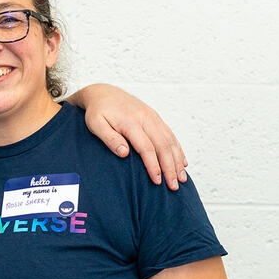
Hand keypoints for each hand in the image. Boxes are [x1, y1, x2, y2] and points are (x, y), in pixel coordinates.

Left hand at [70, 84, 187, 189]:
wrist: (103, 92)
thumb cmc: (97, 112)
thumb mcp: (96, 124)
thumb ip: (109, 138)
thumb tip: (124, 153)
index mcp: (130, 122)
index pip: (146, 148)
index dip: (153, 166)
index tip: (157, 181)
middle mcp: (145, 118)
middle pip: (162, 145)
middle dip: (170, 167)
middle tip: (173, 186)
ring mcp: (152, 117)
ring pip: (170, 140)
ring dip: (178, 160)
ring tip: (182, 178)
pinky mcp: (155, 117)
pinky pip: (170, 134)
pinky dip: (178, 149)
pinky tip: (182, 162)